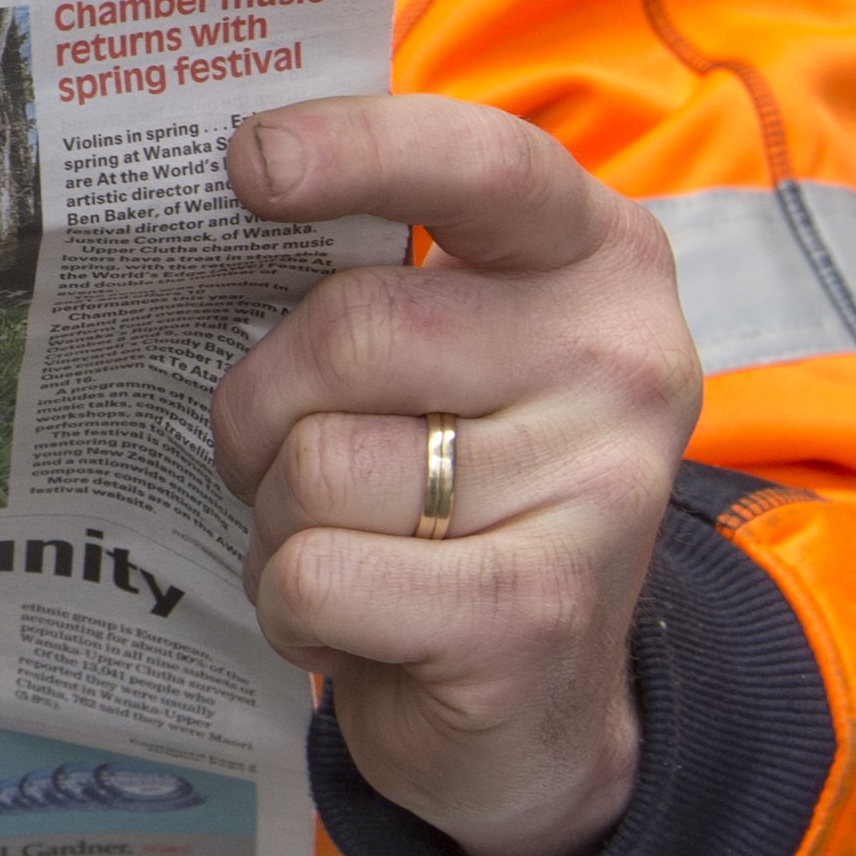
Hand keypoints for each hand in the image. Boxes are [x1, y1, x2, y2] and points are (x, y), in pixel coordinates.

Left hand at [212, 96, 701, 855]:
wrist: (539, 707)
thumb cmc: (455, 485)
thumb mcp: (452, 347)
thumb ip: (376, 262)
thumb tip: (231, 172)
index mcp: (599, 255)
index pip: (479, 162)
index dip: (356, 149)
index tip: (252, 159)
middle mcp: (624, 358)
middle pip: (351, 328)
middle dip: (262, 400)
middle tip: (276, 450)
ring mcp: (596, 491)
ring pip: (319, 461)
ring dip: (278, 516)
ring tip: (340, 542)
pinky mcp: (533, 614)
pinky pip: (317, 573)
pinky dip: (290, 605)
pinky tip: (350, 621)